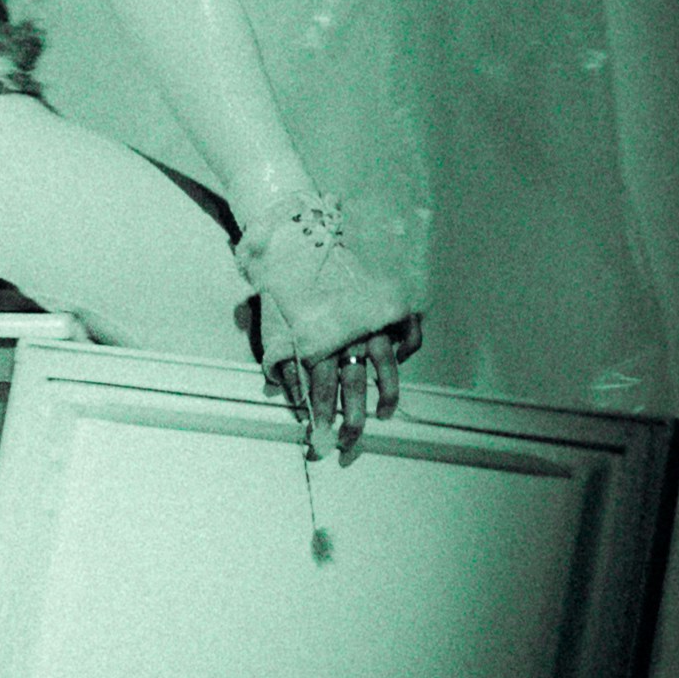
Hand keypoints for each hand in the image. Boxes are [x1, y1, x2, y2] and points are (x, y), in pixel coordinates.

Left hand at [237, 195, 420, 462]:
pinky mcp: (385, 301)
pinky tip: (400, 360)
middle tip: (348, 442)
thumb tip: (286, 393)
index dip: (321, 419)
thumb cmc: (281, 283)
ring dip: (385, 393)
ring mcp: (370, 317)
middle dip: (351, 419)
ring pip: (385, 364)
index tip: (320, 442)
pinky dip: (407, 346)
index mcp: (317, 338)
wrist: (298, 235)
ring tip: (384, 414)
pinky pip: (406, 330)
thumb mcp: (271, 322)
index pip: (321, 390)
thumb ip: (280, 357)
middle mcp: (347, 332)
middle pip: (353, 386)